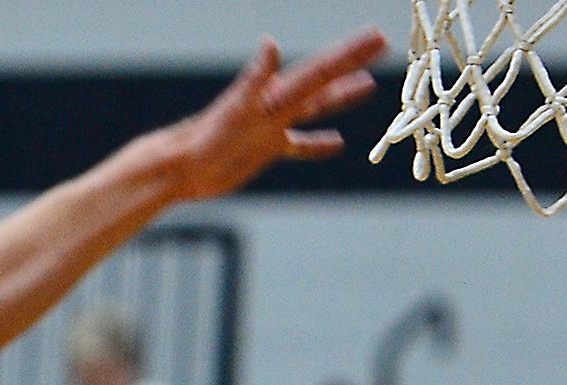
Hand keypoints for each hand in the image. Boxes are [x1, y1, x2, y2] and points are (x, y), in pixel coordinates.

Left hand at [167, 29, 385, 200]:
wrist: (184, 166)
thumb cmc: (206, 138)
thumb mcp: (237, 108)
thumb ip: (255, 78)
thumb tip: (270, 43)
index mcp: (278, 92)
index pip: (323, 69)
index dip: (351, 52)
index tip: (377, 36)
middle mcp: (279, 103)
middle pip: (325, 79)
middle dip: (354, 61)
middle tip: (381, 43)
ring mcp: (275, 125)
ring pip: (316, 107)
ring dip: (341, 96)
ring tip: (367, 85)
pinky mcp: (267, 148)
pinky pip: (300, 144)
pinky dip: (318, 143)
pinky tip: (336, 143)